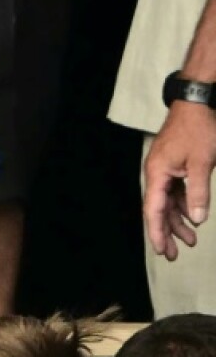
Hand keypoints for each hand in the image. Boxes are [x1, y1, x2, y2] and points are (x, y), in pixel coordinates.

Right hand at [144, 102, 215, 259]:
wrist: (198, 101)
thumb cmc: (199, 128)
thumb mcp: (202, 163)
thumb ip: (198, 193)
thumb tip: (198, 219)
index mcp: (157, 174)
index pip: (153, 211)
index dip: (158, 233)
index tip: (163, 251)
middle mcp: (156, 174)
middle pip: (158, 210)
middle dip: (167, 233)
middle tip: (174, 255)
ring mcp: (165, 169)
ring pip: (168, 202)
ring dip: (178, 221)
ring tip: (191, 240)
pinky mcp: (174, 165)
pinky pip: (176, 191)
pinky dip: (184, 205)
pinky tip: (193, 215)